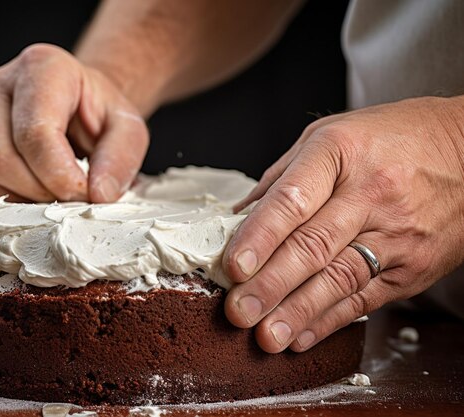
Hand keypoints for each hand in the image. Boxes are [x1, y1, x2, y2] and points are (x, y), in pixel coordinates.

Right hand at [0, 43, 147, 203]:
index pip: (35, 133)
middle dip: (38, 193)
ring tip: (49, 198)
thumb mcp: (128, 130)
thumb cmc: (99, 115)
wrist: (78, 104)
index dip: (59, 176)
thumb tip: (98, 195)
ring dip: (16, 203)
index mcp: (43, 68)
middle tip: (68, 200)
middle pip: (0, 159)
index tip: (84, 195)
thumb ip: (120, 160)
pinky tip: (24, 200)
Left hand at [223, 96, 463, 352]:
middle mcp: (369, 193)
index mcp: (340, 152)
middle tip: (238, 311)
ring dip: (298, 311)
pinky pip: (366, 297)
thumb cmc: (393, 138)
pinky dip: (330, 320)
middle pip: (313, 245)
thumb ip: (283, 177)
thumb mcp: (332, 135)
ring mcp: (395, 232)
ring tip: (266, 336)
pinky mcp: (412, 265)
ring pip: (340, 278)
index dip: (260, 236)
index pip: (293, 200)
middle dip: (270, 284)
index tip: (233, 267)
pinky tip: (301, 336)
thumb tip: (239, 218)